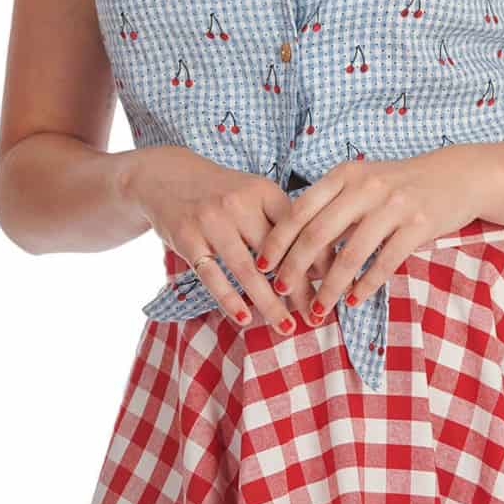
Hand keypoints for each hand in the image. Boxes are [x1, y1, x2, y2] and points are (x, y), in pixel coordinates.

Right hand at [124, 145, 334, 335]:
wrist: (167, 176)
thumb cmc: (223, 192)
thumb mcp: (254, 193)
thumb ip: (281, 222)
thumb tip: (320, 263)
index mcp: (263, 190)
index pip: (298, 228)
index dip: (318, 257)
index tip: (335, 284)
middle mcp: (239, 203)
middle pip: (276, 253)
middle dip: (298, 288)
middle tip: (316, 315)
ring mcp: (211, 221)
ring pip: (247, 270)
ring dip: (269, 303)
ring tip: (286, 327)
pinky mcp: (187, 239)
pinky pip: (212, 276)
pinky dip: (230, 300)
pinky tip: (245, 318)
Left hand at [252, 148, 483, 324]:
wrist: (454, 175)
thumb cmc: (400, 183)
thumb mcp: (362, 181)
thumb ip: (332, 204)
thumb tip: (292, 243)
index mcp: (345, 174)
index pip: (300, 209)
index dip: (278, 241)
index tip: (262, 266)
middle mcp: (366, 186)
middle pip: (319, 234)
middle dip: (296, 269)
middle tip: (283, 294)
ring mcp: (394, 205)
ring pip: (350, 255)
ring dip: (330, 288)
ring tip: (318, 311)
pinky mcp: (418, 225)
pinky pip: (384, 263)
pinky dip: (365, 287)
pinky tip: (353, 301)